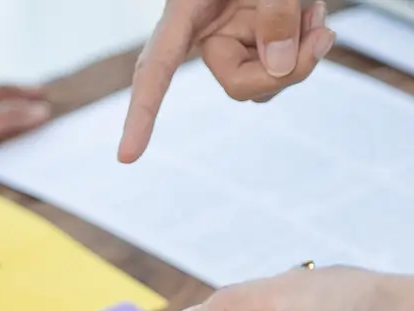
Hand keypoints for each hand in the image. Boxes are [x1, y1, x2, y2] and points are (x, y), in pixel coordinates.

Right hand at [119, 0, 335, 162]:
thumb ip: (277, 11)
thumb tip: (276, 71)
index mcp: (185, 9)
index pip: (158, 69)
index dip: (142, 114)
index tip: (128, 157)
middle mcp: (203, 31)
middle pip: (236, 83)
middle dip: (284, 72)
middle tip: (322, 39)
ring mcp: (230, 38)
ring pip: (262, 83)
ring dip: (302, 53)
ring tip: (313, 10)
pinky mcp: (253, 41)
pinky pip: (279, 69)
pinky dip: (306, 46)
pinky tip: (311, 14)